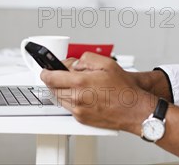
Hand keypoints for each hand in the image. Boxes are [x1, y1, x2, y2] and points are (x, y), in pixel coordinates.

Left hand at [41, 52, 156, 133]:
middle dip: (55, 80)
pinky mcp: (81, 119)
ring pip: (59, 98)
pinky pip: (68, 107)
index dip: (46, 72)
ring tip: (76, 84)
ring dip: (62, 90)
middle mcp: (77, 98)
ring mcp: (78, 110)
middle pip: (53, 88)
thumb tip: (75, 63)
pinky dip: (71, 99)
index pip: (51, 78)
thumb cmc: (123, 89)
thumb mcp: (107, 63)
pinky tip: (83, 94)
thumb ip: (86, 59)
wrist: (132, 110)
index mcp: (81, 82)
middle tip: (63, 74)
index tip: (45, 69)